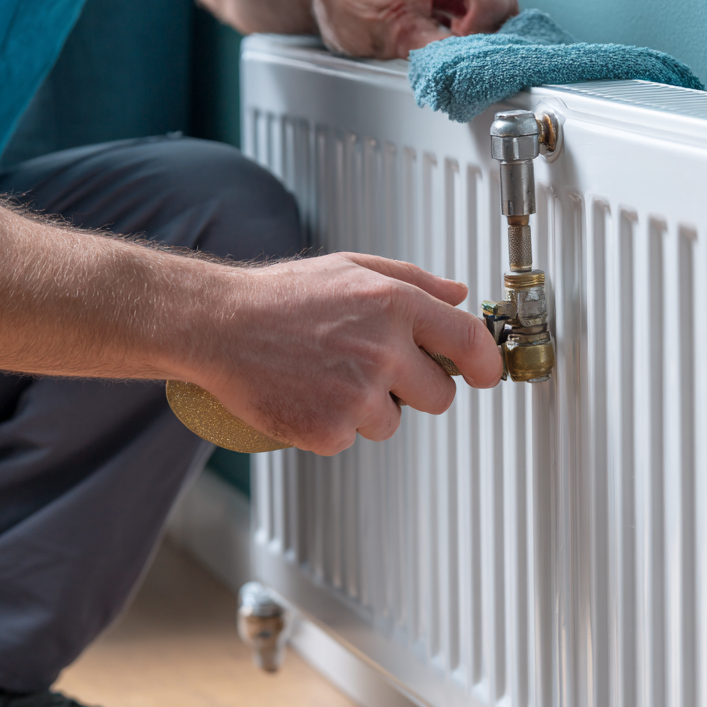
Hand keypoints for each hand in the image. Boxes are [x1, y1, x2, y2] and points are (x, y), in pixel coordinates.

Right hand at [191, 253, 503, 454]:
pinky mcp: (331, 430)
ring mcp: (358, 394)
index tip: (484, 374)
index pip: (469, 341)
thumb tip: (459, 296)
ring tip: (328, 377)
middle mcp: (383, 350)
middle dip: (417, 390)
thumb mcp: (351, 268)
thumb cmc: (280, 297)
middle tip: (375, 372)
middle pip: (440, 396)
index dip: (486, 364)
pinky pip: (352, 439)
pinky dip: (333, 426)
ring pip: (393, 422)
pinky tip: (308, 395)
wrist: (220, 326)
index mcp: (394, 304)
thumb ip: (412, 281)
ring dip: (369, 409)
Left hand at [311, 0, 517, 59]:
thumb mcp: (394, 37)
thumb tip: (468, 65)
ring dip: (482, 21)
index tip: (455, 45)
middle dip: (484, 27)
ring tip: (448, 34)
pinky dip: (478, 14)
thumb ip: (435, 50)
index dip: (477, 29)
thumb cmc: (353, 10)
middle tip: (454, 46)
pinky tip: (454, 25)